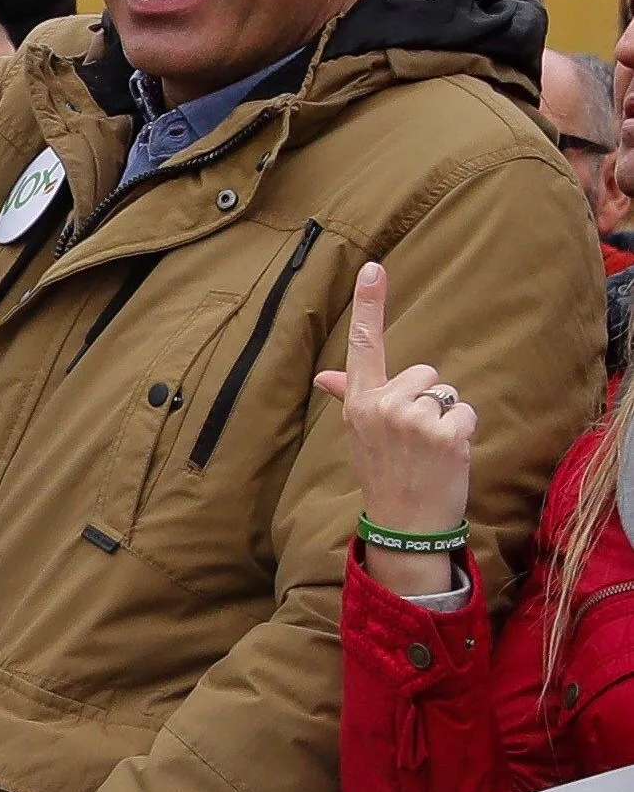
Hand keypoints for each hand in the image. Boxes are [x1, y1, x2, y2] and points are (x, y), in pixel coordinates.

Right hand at [316, 257, 475, 599]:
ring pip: (447, 391)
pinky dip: (464, 433)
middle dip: (428, 398)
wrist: (404, 522)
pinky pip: (466, 412)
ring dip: (447, 416)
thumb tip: (325, 376)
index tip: (374, 268)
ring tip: (431, 447)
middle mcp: (381, 406)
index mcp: (359, 403)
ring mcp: (412, 419)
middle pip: (424, 372)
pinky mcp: (444, 431)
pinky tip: (448, 456)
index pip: (364, 346)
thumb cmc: (385, 473)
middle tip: (415, 437)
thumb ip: (349, 396)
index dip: (369, 304)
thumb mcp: (360, 434)